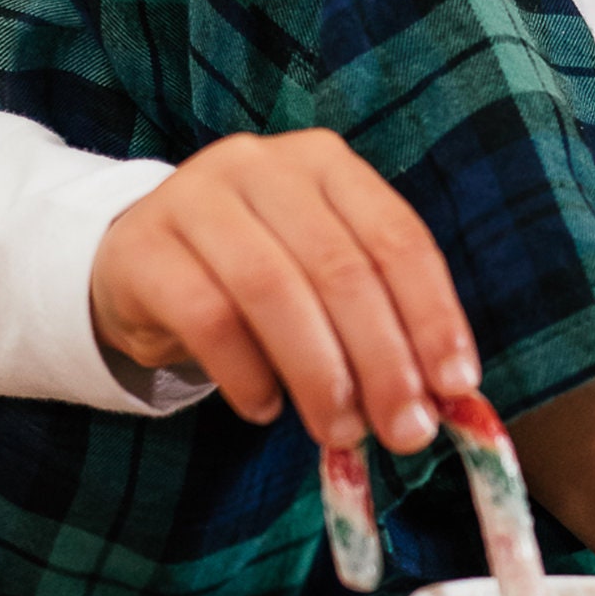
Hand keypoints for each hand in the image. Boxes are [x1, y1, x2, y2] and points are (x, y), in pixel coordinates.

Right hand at [91, 129, 478, 453]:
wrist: (138, 259)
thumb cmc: (250, 270)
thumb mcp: (319, 272)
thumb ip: (378, 315)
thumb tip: (443, 393)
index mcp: (326, 164)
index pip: (397, 239)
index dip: (433, 315)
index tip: (457, 385)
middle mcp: (264, 166)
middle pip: (341, 269)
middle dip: (383, 360)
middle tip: (404, 430)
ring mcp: (197, 198)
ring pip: (275, 291)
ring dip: (319, 374)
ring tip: (340, 431)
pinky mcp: (144, 248)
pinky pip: (208, 318)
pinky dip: (247, 374)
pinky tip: (266, 409)